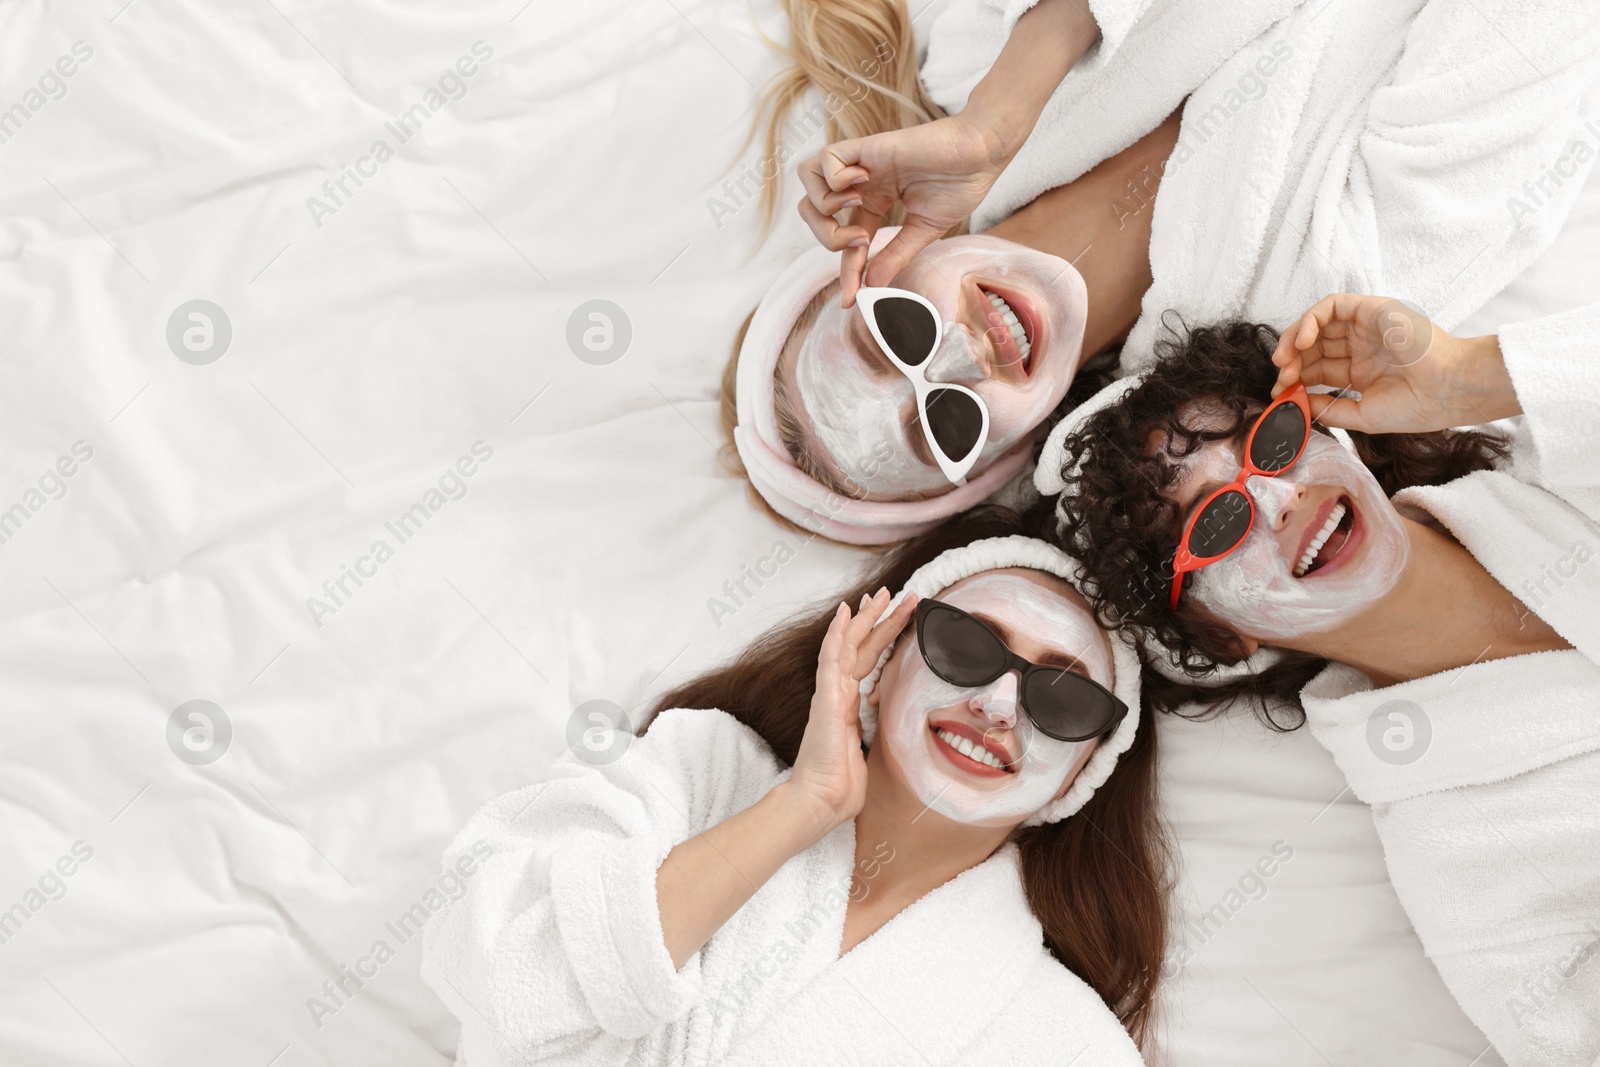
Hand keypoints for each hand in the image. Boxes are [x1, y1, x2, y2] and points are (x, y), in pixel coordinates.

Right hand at [787, 587, 918, 829]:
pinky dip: (837, 634)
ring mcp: (830, 695)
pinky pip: (830, 660)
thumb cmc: (840, 789)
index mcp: (847, 707)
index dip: (882, 639)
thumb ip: (872, 736)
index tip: (897, 616)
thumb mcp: (867, 756)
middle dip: (879, 620)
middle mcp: (838, 695)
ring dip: (865, 619)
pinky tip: (846, 613)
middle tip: (895, 593)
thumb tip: (885, 732)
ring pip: (848, 646)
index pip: (867, 663)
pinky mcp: (825, 700)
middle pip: (861, 648)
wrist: (821, 804)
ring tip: (880, 594)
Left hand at [797, 114, 1009, 306]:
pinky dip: (834, 178)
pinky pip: (825, 158)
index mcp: (875, 203)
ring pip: (808, 181)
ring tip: (858, 206)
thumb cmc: (961, 184)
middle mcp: (861, 184)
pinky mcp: (866, 146)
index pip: (845, 240)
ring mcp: (861, 164)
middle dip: (825, 236)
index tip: (849, 300)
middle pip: (812, 211)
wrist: (981, 153)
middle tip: (860, 241)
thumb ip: (896, 254)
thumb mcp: (924, 230)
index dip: (845, 272)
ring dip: (824, 205)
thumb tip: (872, 284)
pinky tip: (864, 181)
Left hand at [1270, 293, 1519, 432]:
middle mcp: (1361, 346)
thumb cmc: (1415, 405)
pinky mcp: (1371, 309)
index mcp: (1361, 370)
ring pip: (1317, 324)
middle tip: (1279, 379)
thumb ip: (1329, 408)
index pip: (1317, 368)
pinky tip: (1302, 342)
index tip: (1280, 394)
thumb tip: (1298, 403)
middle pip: (1313, 346)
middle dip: (1291, 362)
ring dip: (1293, 340)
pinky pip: (1331, 306)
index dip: (1295, 379)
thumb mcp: (1362, 415)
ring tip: (1283, 361)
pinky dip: (1310, 320)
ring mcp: (1366, 326)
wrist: (1447, 391)